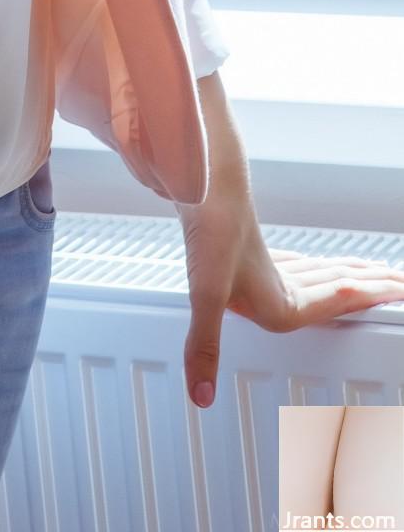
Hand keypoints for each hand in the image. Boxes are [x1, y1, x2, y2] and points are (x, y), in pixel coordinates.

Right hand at [175, 72, 403, 410]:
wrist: (199, 186)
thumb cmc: (205, 234)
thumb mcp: (208, 296)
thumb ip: (203, 348)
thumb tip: (201, 397)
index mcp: (270, 308)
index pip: (332, 308)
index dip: (365, 301)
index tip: (394, 295)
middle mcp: (270, 294)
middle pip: (335, 294)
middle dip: (369, 290)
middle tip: (399, 284)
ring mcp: (268, 274)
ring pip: (324, 279)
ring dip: (353, 278)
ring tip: (381, 276)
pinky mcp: (260, 253)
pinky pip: (308, 266)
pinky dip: (328, 267)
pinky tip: (334, 268)